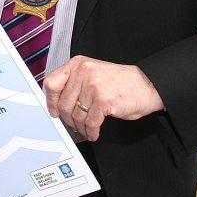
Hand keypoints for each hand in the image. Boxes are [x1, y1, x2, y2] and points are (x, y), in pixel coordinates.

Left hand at [43, 56, 164, 141]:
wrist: (146, 85)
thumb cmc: (120, 82)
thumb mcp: (93, 73)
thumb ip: (75, 82)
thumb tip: (57, 102)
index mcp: (78, 64)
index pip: (51, 82)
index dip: (50, 101)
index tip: (54, 110)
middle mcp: (83, 72)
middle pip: (63, 104)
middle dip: (68, 119)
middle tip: (74, 125)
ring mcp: (93, 86)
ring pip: (76, 115)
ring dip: (81, 127)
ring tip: (87, 129)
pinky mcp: (103, 100)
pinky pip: (90, 123)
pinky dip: (91, 131)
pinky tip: (94, 132)